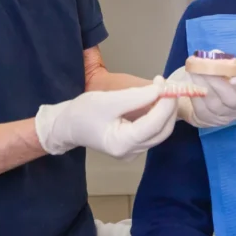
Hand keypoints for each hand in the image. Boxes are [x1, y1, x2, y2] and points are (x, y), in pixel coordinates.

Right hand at [35, 77, 177, 159]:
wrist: (67, 126)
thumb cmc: (83, 113)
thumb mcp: (108, 101)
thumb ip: (136, 97)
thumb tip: (160, 90)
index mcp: (123, 143)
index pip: (155, 123)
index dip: (165, 102)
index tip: (165, 82)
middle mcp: (132, 152)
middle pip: (162, 130)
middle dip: (168, 106)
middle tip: (166, 84)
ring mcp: (134, 152)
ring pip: (161, 131)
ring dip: (165, 110)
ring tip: (161, 89)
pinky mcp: (134, 147)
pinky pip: (153, 131)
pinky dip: (158, 116)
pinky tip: (155, 100)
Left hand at [166, 66, 235, 127]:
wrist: (194, 92)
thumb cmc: (211, 76)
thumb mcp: (217, 66)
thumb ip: (219, 60)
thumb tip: (215, 54)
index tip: (234, 78)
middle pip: (231, 99)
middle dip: (216, 82)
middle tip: (203, 68)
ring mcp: (223, 118)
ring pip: (215, 105)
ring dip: (203, 87)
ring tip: (193, 73)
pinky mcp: (207, 121)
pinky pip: (202, 110)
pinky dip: (195, 96)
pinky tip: (189, 85)